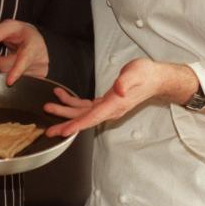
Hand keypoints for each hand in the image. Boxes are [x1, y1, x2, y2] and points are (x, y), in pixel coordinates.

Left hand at [0, 19, 49, 84]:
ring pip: (9, 79)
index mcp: (33, 47)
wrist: (36, 44)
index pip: (25, 61)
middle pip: (10, 70)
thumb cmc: (24, 35)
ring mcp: (36, 75)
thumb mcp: (13, 26)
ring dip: (1, 69)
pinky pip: (14, 84)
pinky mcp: (32, 82)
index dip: (17, 71)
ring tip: (2, 58)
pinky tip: (8, 68)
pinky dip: (7, 75)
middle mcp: (37, 63)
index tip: (9, 81)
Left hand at [43, 59, 194, 136]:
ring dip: (65, 110)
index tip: (62, 132)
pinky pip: (86, 106)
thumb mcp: (137, 73)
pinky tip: (63, 95)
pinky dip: (73, 101)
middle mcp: (109, 110)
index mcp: (114, 105)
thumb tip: (117, 89)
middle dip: (65, 124)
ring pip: (82, 113)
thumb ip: (126, 81)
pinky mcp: (105, 103)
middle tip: (48, 130)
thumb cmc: (146, 75)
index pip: (92, 118)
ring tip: (49, 105)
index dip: (76, 126)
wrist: (155, 79)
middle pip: (83, 120)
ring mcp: (107, 108)